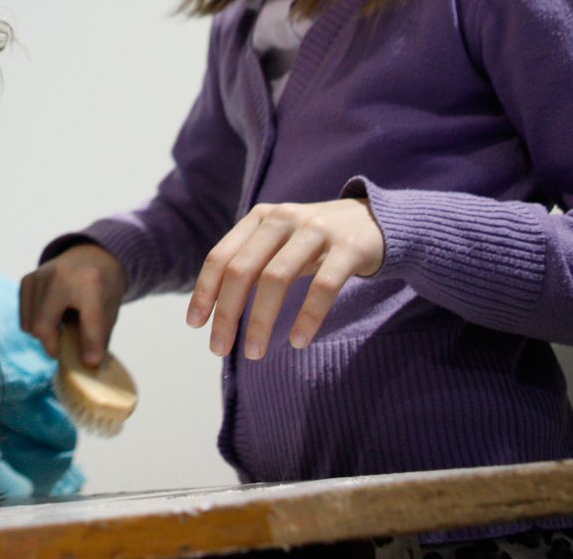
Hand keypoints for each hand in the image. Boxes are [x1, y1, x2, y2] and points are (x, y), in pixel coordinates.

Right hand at [19, 242, 126, 367]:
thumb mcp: (111, 309)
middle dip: (53, 347)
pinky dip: (36, 324)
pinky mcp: (27, 280)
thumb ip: (99, 336)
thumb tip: (87, 365)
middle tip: (65, 350)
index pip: (89, 323)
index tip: (91, 363)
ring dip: (45, 335)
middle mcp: (59, 276)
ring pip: (30, 325)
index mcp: (90, 282)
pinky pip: (24, 317)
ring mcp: (39, 276)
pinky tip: (52, 315)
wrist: (90, 256)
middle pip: (42, 327)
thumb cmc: (103, 287)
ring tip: (62, 326)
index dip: (91, 348)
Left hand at [187, 199, 383, 360]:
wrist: (377, 221)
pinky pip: (323, 286)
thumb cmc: (317, 242)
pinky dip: (308, 317)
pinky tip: (297, 341)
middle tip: (219, 349)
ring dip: (260, 320)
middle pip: (242, 270)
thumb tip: (213, 308)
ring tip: (254, 353)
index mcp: (260, 218)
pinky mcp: (349, 247)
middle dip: (227, 313)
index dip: (205, 292)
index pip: (221, 257)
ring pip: (277, 278)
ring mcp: (316, 230)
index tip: (195, 325)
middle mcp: (283, 219)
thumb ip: (250, 262)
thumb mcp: (280, 243)